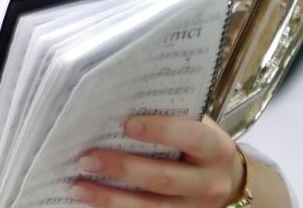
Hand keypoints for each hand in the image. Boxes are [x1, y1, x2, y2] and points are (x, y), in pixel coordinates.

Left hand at [72, 115, 245, 207]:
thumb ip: (165, 115)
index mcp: (215, 149)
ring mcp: (195, 207)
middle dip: (123, 169)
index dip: (160, 130)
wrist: (223, 177)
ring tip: (78, 187)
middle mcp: (210, 182)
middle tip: (86, 159)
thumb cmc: (195, 141)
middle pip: (164, 178)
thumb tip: (112, 105)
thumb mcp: (191, 124)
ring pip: (152, 207)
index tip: (126, 124)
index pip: (191, 137)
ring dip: (111, 198)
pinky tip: (89, 200)